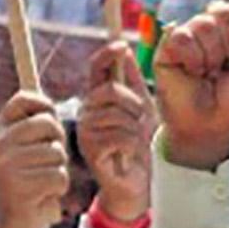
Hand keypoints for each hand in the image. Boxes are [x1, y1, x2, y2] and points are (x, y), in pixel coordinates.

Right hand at [0, 91, 73, 227]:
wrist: (11, 227)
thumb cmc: (26, 184)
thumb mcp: (24, 151)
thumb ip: (33, 127)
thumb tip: (43, 97)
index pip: (23, 99)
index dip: (44, 106)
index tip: (47, 126)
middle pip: (49, 124)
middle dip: (58, 143)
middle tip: (47, 162)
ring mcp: (6, 167)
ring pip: (57, 153)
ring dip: (58, 170)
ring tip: (41, 183)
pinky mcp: (19, 188)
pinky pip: (59, 176)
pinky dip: (58, 189)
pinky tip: (43, 196)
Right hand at [77, 39, 155, 225]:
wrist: (136, 181)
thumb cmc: (139, 145)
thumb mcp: (142, 107)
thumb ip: (133, 81)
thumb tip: (124, 51)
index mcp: (97, 100)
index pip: (96, 70)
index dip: (106, 55)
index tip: (121, 46)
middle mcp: (86, 114)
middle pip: (108, 90)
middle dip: (133, 102)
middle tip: (141, 119)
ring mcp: (86, 133)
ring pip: (115, 115)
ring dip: (135, 128)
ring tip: (134, 142)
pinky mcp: (91, 151)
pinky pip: (118, 136)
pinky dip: (132, 145)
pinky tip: (128, 154)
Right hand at [153, 0, 228, 171]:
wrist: (209, 125)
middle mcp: (214, 26)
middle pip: (225, 12)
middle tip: (226, 68)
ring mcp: (190, 34)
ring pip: (203, 23)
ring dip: (210, 56)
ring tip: (208, 73)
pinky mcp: (167, 47)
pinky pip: (181, 36)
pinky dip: (191, 58)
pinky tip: (192, 72)